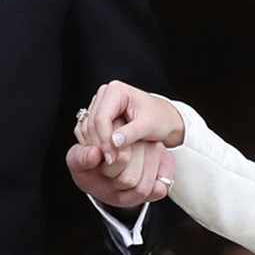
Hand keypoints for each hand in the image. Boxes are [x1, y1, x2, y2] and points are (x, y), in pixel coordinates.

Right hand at [68, 81, 182, 211]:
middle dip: (100, 145)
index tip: (111, 159)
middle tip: (110, 164)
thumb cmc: (160, 119)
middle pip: (92, 123)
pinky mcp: (100, 117)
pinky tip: (106, 158)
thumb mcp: (148, 126)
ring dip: (97, 147)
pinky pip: (92, 133)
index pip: (101, 117)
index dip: (104, 139)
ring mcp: (100, 106)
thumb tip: (114, 142)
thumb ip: (131, 133)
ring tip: (109, 162)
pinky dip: (98, 146)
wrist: (166, 119)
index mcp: (115, 91)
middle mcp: (104, 95)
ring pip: (89, 129)